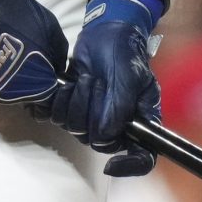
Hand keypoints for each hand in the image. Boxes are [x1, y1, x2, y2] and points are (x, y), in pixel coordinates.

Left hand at [38, 0, 158, 174]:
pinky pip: (57, 118)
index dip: (130, 166)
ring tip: (85, 78)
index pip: (143, 157)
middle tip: (97, 83)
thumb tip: (105, 134)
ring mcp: (94, 118)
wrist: (106, 34)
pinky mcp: (73, 107)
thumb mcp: (129, 77)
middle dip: (93, 112)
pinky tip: (67, 84)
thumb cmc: (125, 53)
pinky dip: (59, 101)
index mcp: (141, 121)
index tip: (111, 165)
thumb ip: (120, 107)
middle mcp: (118, 125)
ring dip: (76, 102)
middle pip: (99, 142)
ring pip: (76, 129)